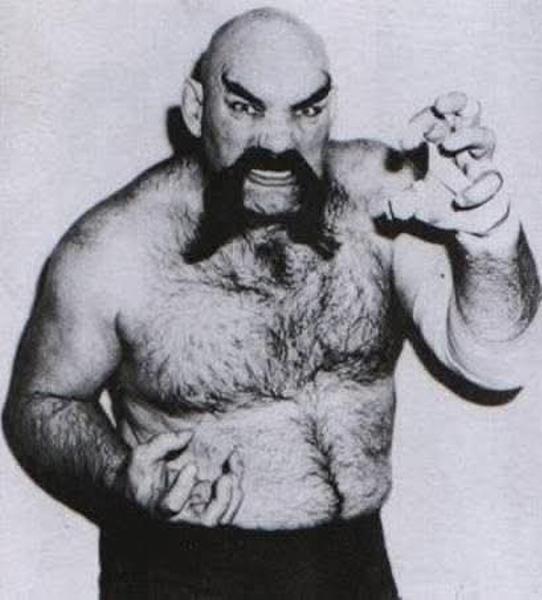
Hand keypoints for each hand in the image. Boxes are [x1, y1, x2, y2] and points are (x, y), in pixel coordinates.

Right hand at [122, 431, 243, 525]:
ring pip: (225, 514)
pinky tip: (234, 458)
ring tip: (234, 460)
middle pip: (208, 521)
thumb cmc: (142, 473)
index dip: (183, 487)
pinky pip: (231, 500)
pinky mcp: (210, 503)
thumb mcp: (143, 455)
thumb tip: (188, 435)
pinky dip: (237, 480)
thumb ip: (163, 443)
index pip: (172, 505)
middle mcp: (182, 515)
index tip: (190, 466)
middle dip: (222, 500)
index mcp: (159, 506)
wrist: (145, 487)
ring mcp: (199, 511)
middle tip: (227, 477)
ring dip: (234, 489)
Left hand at [377, 92, 511, 236]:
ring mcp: (480, 164)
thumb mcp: (410, 207)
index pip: (433, 120)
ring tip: (446, 145)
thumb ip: (399, 205)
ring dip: (466, 136)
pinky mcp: (492, 186)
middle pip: (466, 112)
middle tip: (438, 105)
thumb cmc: (434, 205)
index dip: (420, 123)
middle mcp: (463, 148)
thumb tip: (396, 204)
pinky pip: (492, 180)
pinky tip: (460, 200)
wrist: (462, 225)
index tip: (404, 142)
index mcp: (439, 144)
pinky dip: (476, 189)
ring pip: (485, 137)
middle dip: (454, 102)